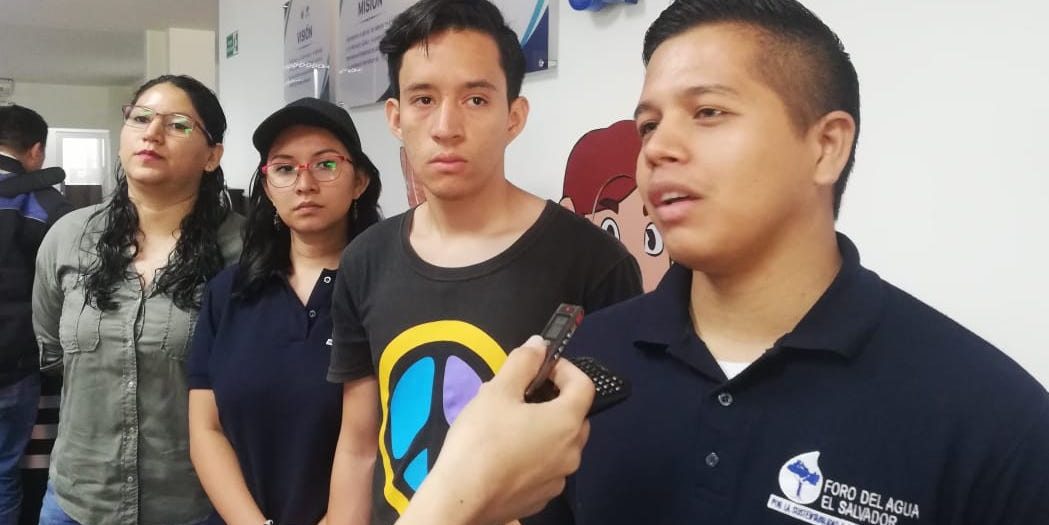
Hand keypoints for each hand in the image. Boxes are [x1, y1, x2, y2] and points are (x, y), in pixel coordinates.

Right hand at [398, 336, 593, 524]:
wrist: (461, 499)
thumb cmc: (480, 441)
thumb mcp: (497, 391)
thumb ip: (523, 363)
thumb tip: (539, 345)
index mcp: (567, 422)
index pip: (584, 385)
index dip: (565, 369)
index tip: (541, 365)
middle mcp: (571, 452)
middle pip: (574, 415)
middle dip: (553, 399)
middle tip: (521, 393)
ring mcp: (558, 479)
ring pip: (559, 443)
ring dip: (542, 428)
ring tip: (507, 423)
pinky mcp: (541, 498)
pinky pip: (544, 467)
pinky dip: (533, 455)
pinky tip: (504, 453)